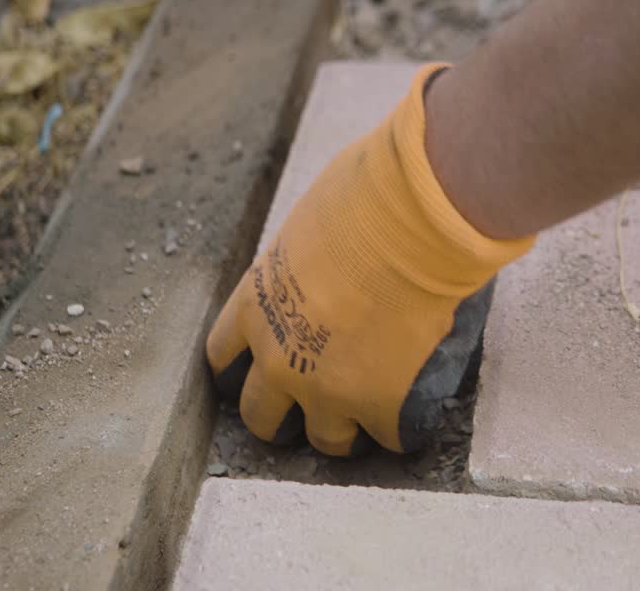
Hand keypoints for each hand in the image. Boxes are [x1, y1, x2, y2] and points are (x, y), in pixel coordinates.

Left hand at [205, 65, 532, 454]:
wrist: (413, 226)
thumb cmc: (368, 199)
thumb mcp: (310, 226)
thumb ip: (307, 262)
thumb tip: (332, 262)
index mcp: (255, 306)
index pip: (223, 357)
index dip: (245, 368)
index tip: (263, 369)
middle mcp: (278, 358)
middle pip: (261, 415)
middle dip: (284, 417)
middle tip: (315, 406)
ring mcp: (327, 390)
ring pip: (325, 440)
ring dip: (346, 430)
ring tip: (372, 415)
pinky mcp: (379, 407)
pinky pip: (389, 438)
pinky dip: (401, 428)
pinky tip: (416, 407)